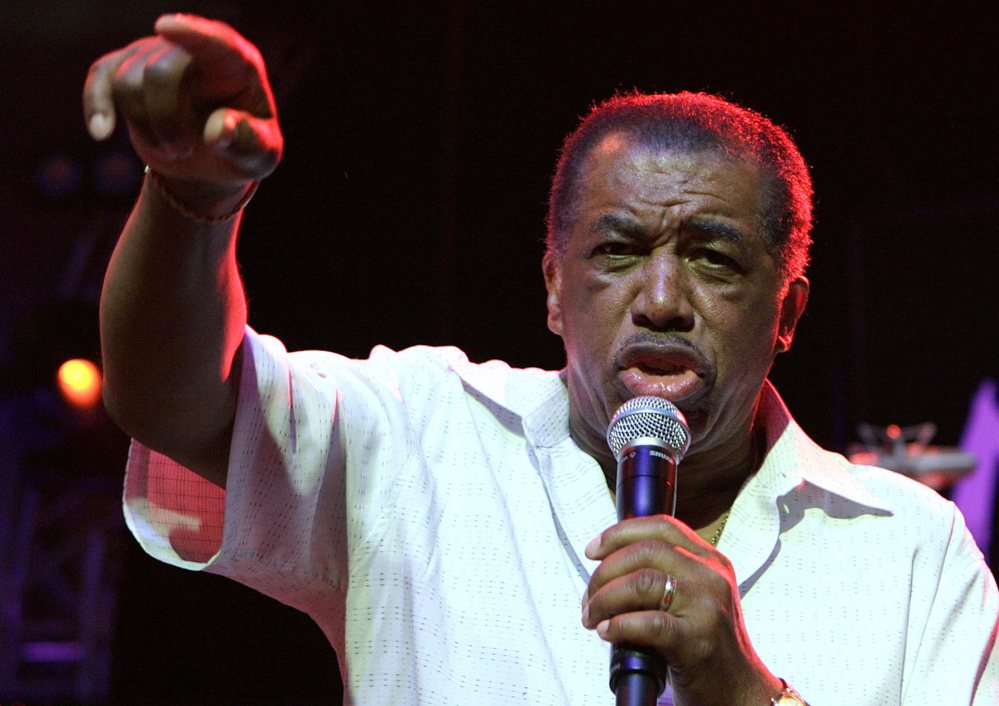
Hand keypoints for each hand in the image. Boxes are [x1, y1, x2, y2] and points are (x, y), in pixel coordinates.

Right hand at [83, 14, 282, 205]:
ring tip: (173, 150)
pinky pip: (100, 77)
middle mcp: (195, 50)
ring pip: (128, 81)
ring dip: (145, 127)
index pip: (217, 42)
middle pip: (160, 72)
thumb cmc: (242, 149)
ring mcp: (157, 54)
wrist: (213, 158)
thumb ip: (247, 142)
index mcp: (237, 64)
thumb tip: (217, 130)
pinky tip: (101, 132)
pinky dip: (97, 106)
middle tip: (182, 152)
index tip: (166, 27)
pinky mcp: (126, 69)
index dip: (193, 34)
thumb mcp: (260, 155)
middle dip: (164, 119)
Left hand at [582, 515, 780, 705]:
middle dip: (604, 572)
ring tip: (592, 617)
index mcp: (710, 561)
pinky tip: (607, 632)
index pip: (661, 527)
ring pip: (641, 582)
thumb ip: (665, 574)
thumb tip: (607, 567)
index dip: (620, 533)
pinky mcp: (697, 641)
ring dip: (604, 599)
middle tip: (589, 597)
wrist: (738, 689)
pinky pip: (648, 623)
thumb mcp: (695, 596)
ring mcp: (706, 607)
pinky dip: (619, 625)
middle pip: (644, 551)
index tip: (593, 550)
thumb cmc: (705, 643)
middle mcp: (711, 577)